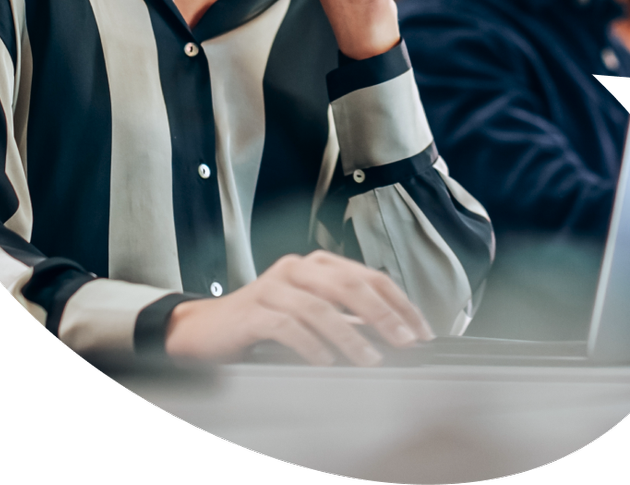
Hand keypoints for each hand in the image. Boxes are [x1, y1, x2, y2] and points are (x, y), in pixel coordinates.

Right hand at [164, 251, 434, 365]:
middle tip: (405, 342)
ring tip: (370, 361)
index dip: (399, 303)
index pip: (369, 276)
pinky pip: (287, 325)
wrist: (207, 330)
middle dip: (383, 315)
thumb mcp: (311, 316)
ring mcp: (273, 287)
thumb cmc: (264, 325)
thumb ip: (348, 320)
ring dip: (351, 336)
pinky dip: (310, 345)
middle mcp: (297, 269)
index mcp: (317, 265)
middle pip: (348, 285)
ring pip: (320, 306)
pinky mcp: (252, 311)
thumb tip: (395, 340)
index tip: (422, 332)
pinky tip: (325, 363)